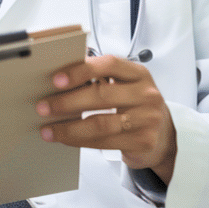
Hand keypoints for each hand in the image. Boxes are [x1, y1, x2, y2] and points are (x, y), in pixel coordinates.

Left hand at [35, 54, 177, 183]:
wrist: (164, 138)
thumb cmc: (136, 107)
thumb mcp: (126, 86)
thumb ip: (101, 78)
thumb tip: (59, 79)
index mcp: (138, 74)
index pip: (109, 64)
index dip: (81, 70)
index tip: (56, 79)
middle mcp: (146, 94)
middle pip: (101, 95)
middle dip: (67, 102)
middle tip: (44, 106)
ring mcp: (147, 119)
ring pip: (100, 123)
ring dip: (69, 127)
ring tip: (48, 128)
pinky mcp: (143, 141)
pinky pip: (104, 142)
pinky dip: (79, 141)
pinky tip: (65, 139)